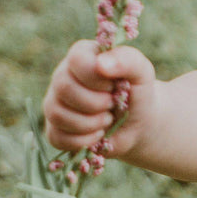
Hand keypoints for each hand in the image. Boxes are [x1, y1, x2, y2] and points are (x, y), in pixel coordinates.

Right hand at [43, 41, 156, 155]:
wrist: (138, 123)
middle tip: (113, 104)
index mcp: (81, 56)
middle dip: (97, 103)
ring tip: (107, 119)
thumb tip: (101, 64)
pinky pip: (57, 137)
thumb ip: (127, 59)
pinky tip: (98, 134)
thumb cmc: (137, 92)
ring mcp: (55, 102)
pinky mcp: (55, 128)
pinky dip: (84, 140)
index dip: (98, 78)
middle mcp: (62, 76)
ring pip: (57, 114)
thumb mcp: (141, 72)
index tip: (114, 85)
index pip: (77, 60)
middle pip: (64, 88)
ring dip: (91, 123)